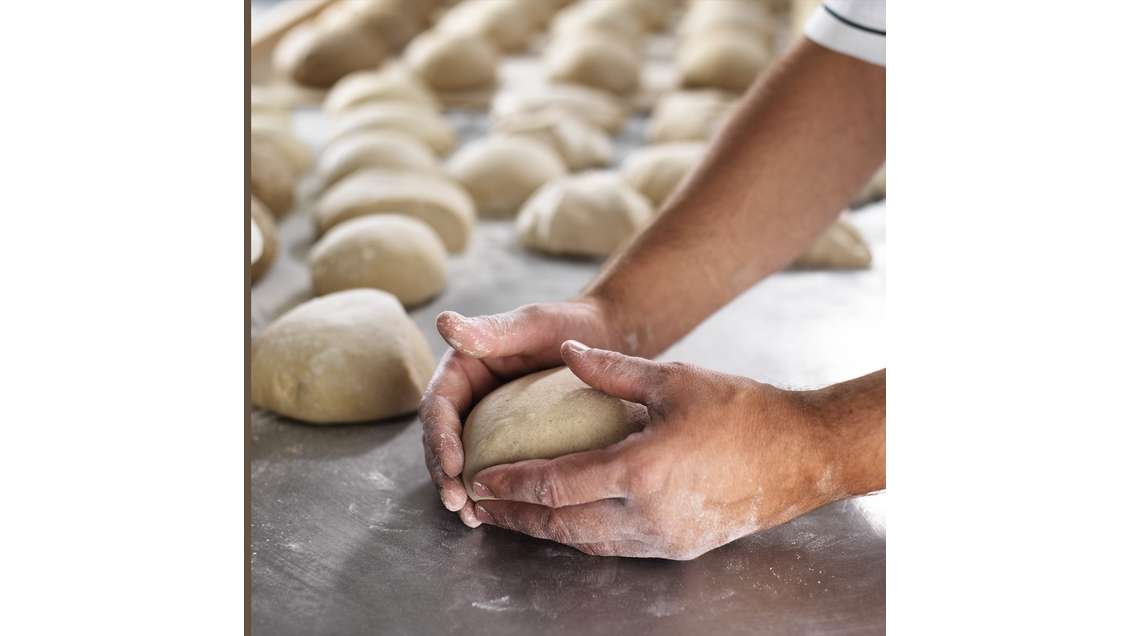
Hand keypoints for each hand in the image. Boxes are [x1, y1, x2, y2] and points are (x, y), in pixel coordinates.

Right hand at [420, 299, 622, 526]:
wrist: (606, 341)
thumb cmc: (569, 327)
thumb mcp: (532, 325)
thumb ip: (490, 330)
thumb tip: (443, 322)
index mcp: (463, 370)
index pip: (437, 406)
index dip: (439, 437)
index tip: (452, 464)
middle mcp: (469, 399)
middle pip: (442, 441)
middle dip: (445, 474)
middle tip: (459, 502)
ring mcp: (488, 424)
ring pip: (463, 462)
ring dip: (462, 490)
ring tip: (472, 516)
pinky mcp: (511, 445)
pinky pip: (494, 470)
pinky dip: (491, 492)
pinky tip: (497, 514)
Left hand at [468, 341, 884, 559]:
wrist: (803, 454)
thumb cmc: (741, 410)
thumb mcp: (674, 379)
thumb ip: (612, 370)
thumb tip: (566, 351)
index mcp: (642, 470)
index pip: (557, 484)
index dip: (512, 483)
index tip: (478, 478)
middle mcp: (649, 514)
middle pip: (562, 524)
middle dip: (515, 516)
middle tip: (478, 505)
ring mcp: (665, 539)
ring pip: (586, 543)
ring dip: (544, 531)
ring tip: (511, 518)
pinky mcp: (680, 548)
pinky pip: (615, 547)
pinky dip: (581, 536)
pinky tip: (566, 522)